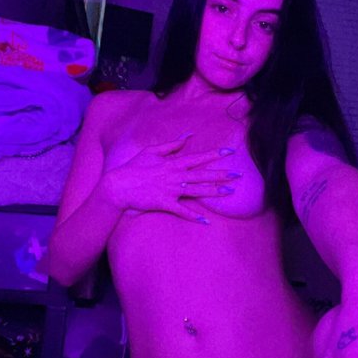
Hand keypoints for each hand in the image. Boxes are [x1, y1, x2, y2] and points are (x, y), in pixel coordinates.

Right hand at [102, 133, 240, 222]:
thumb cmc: (134, 167)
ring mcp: (170, 190)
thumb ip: (171, 144)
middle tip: (238, 175)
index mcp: (172, 163)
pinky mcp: (164, 204)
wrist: (118, 185)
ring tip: (230, 192)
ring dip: (214, 192)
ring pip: (197, 191)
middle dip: (222, 174)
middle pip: (202, 175)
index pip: (198, 158)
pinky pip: (182, 211)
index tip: (230, 152)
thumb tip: (188, 135)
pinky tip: (206, 221)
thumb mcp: (151, 151)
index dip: (215, 155)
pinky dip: (193, 216)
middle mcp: (174, 176)